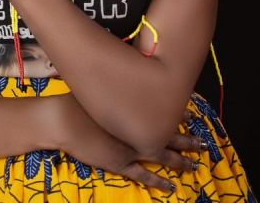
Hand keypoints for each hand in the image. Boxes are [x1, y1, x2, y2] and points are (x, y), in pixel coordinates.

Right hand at [47, 94, 203, 192]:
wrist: (64, 119)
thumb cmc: (80, 101)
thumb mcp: (102, 89)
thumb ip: (118, 89)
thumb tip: (129, 80)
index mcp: (134, 109)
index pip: (163, 112)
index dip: (179, 114)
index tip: (192, 115)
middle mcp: (136, 129)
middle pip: (168, 135)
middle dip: (187, 139)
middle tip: (203, 143)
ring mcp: (130, 149)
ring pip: (162, 156)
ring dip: (180, 161)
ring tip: (196, 165)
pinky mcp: (120, 164)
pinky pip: (144, 176)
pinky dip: (158, 182)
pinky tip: (171, 187)